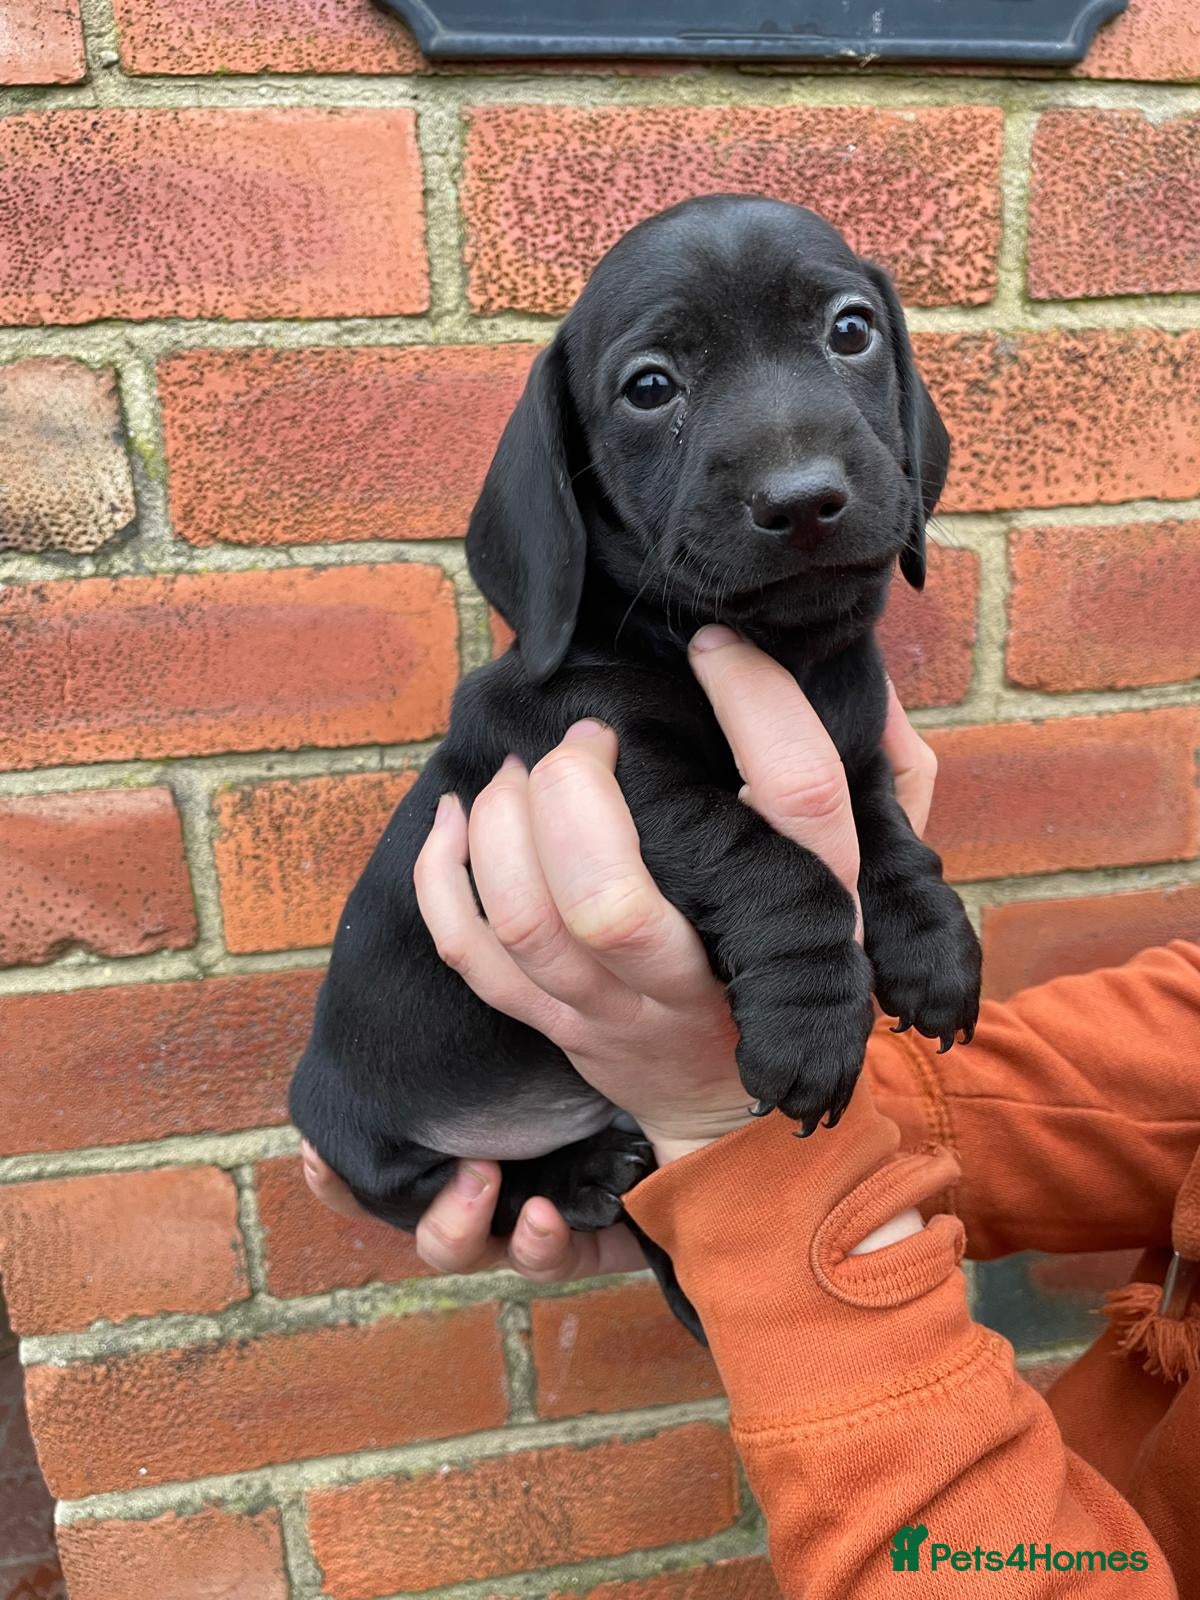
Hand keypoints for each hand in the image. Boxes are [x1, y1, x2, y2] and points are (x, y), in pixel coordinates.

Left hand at [302, 627, 937, 1274]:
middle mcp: (707, 975)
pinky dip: (442, 879)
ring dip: (503, 827)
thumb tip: (873, 691)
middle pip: (612, 902)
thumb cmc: (801, 960)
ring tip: (519, 774)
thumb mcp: (877, 876)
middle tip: (582, 741)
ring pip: (528, 928)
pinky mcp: (556, 1025)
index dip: (758, 705)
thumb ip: (891, 783)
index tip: (715, 648)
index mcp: (806, 917)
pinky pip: (473, 959)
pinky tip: (454, 817)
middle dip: (572, 796)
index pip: (797, 799)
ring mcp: (618, 1012)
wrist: (744, 1112)